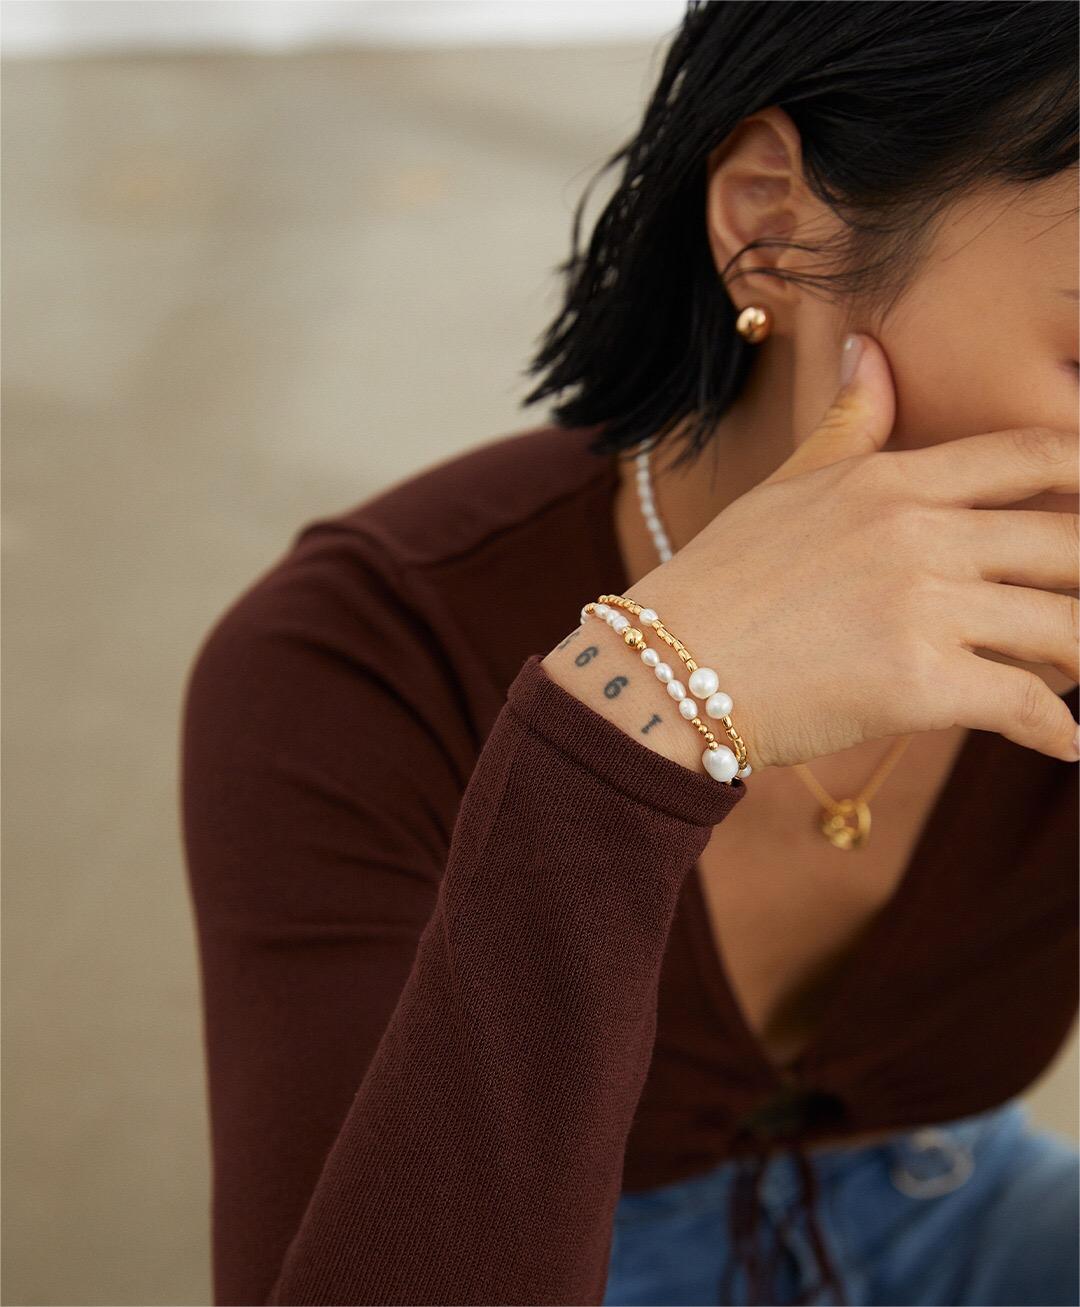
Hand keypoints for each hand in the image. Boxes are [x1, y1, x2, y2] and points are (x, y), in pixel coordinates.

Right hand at [614, 333, 1079, 769]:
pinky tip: (1068, 745)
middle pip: (1069, 543)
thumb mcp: (787, 485)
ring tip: (1079, 672)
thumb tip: (869, 346)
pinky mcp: (916, 684)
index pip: (1032, 456)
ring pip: (1064, 629)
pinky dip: (1058, 733)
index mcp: (893, 482)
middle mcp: (920, 534)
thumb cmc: (721, 578)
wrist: (661, 667)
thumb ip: (851, 422)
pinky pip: (1024, 706)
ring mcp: (921, 607)